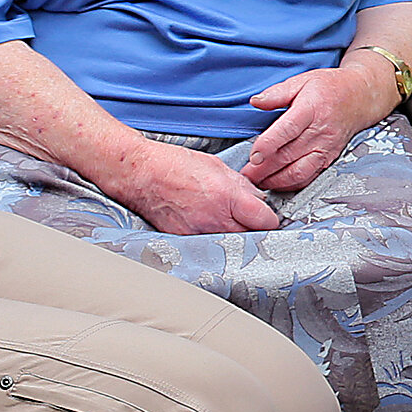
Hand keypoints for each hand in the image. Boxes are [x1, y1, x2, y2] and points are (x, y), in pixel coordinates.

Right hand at [118, 142, 281, 233]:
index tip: (269, 217)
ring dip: (235, 238)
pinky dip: (214, 239)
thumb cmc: (175, 165)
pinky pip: (208, 246)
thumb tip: (259, 199)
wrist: (140, 174)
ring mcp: (197, 234)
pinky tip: (211, 228)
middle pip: (251, 238)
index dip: (271, 220)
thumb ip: (243, 186)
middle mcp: (214, 220)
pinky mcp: (183, 241)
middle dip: (256, 231)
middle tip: (253, 223)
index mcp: (228, 198)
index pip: (266, 222)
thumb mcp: (219, 167)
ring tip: (231, 225)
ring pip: (230, 245)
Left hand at [244, 60, 395, 191]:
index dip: (268, 145)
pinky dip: (292, 184)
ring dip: (277, 180)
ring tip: (258, 182)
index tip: (253, 155)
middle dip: (264, 169)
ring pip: (300, 171)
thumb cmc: (330, 88)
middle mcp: (320, 131)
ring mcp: (326, 147)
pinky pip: (310, 176)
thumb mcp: (303, 80)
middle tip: (245, 176)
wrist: (360, 97)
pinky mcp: (329, 157)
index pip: (288, 130)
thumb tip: (256, 101)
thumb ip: (277, 93)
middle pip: (289, 155)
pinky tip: (278, 183)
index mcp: (311, 108)